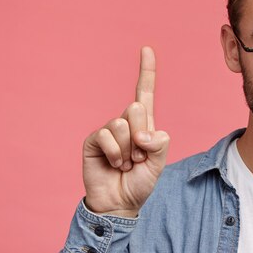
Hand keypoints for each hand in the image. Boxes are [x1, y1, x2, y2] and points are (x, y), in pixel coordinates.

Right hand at [82, 46, 169, 216]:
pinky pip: (107, 135)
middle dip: (142, 138)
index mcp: (144, 124)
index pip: (145, 93)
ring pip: (122, 123)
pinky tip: (113, 164)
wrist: (120, 203)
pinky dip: (114, 153)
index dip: (146, 71)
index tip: (146, 48)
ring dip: (128, 150)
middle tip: (138, 158)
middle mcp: (126, 122)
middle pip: (136, 108)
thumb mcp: (159, 163)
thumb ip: (159, 144)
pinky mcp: (93, 139)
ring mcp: (108, 130)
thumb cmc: (140, 182)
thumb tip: (143, 131)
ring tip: (125, 164)